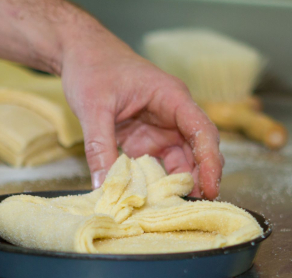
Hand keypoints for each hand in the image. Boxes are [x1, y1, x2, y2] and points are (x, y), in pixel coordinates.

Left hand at [61, 42, 223, 199]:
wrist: (80, 54)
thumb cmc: (93, 67)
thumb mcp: (93, 107)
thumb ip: (99, 146)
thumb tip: (103, 187)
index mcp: (171, 97)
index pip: (202, 130)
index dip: (210, 160)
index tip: (211, 187)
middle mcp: (173, 115)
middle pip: (198, 150)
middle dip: (200, 178)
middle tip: (192, 208)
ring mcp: (160, 129)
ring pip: (181, 162)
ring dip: (178, 184)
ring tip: (170, 209)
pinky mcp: (146, 140)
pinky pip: (158, 165)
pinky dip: (156, 183)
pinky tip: (151, 200)